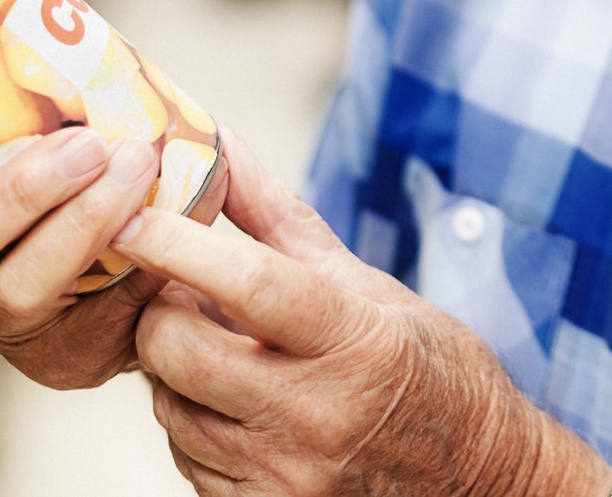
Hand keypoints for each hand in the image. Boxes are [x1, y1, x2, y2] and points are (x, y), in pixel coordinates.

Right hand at [0, 120, 212, 388]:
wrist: (179, 265)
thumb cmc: (118, 185)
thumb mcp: (82, 138)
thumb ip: (73, 106)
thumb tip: (106, 51)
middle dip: (17, 192)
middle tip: (87, 146)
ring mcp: (14, 322)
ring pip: (18, 287)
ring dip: (81, 222)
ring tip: (135, 169)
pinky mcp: (73, 355)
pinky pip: (95, 318)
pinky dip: (137, 262)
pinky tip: (172, 224)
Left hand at [116, 132, 611, 496]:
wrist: (474, 474)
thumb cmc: (427, 366)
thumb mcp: (367, 283)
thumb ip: (280, 219)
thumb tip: (223, 148)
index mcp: (354, 341)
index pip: (249, 285)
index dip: (181, 246)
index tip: (137, 218)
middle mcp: (316, 414)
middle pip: (179, 350)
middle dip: (163, 310)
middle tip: (183, 291)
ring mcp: (285, 474)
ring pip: (169, 405)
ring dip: (175, 369)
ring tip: (226, 348)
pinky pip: (185, 456)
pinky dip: (194, 419)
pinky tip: (235, 401)